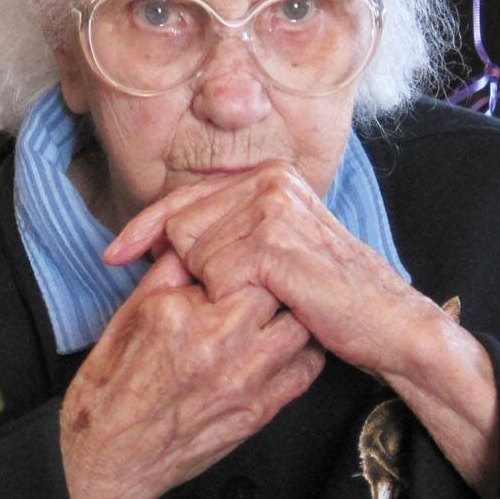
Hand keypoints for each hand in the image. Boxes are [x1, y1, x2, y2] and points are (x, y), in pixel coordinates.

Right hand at [60, 250, 325, 498]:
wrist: (109, 454)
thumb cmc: (112, 386)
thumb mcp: (131, 312)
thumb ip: (171, 271)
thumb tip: (199, 239)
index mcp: (185, 315)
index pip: (243, 263)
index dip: (244, 256)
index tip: (238, 259)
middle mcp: (222, 347)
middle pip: (280, 292)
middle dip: (272, 282)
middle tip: (260, 280)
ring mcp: (247, 383)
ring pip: (301, 329)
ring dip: (290, 315)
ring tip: (270, 313)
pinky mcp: (260, 413)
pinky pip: (305, 371)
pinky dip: (300, 352)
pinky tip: (278, 346)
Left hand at [104, 162, 499, 498]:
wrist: (387, 321)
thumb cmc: (328, 295)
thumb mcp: (274, 250)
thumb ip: (228, 230)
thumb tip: (163, 238)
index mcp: (269, 176)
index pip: (183, 197)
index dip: (144, 229)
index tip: (112, 255)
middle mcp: (270, 180)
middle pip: (180, 224)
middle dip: (185, 266)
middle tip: (226, 294)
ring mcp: (272, 206)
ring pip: (192, 249)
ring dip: (214, 286)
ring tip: (263, 296)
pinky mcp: (272, 240)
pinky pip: (213, 271)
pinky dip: (227, 296)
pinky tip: (265, 301)